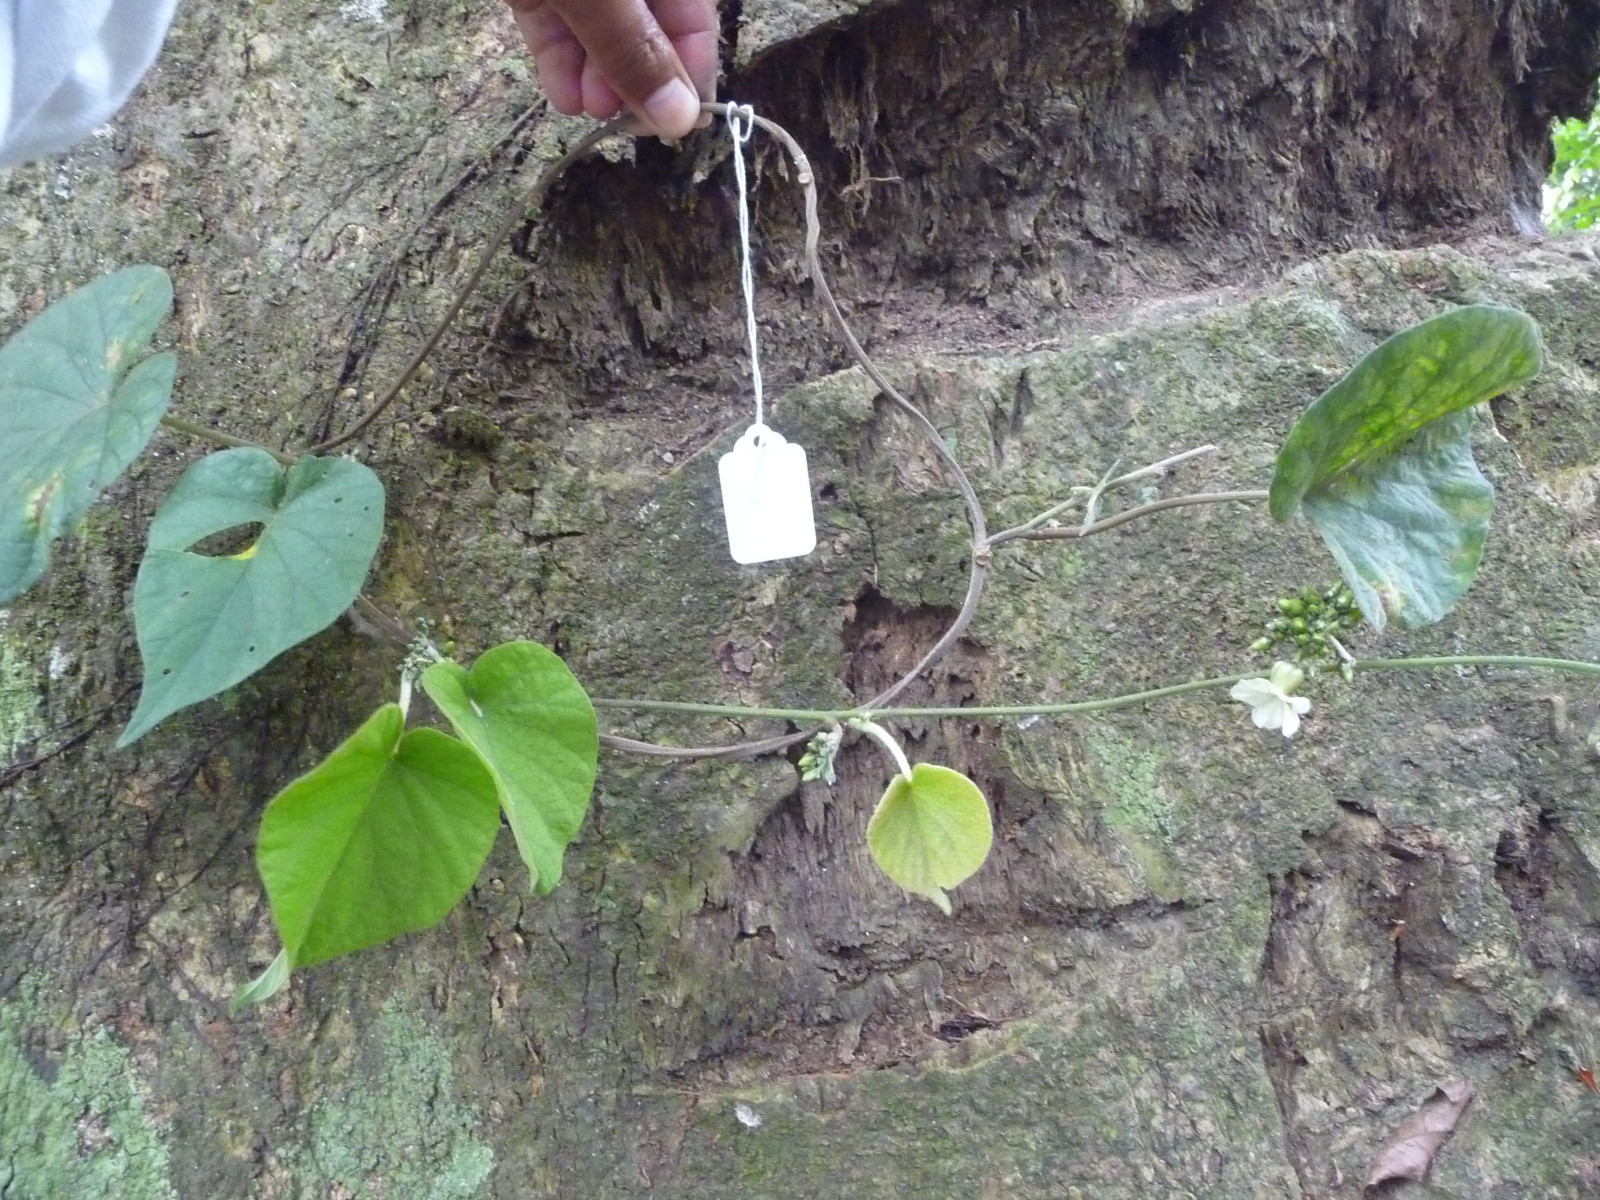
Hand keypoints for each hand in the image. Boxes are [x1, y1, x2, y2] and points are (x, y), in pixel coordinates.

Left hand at [505, 0, 717, 139]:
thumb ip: (634, 49)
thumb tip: (680, 118)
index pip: (696, 29)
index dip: (689, 81)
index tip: (671, 128)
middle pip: (652, 37)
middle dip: (634, 83)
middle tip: (616, 118)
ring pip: (601, 37)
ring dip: (597, 82)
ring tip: (584, 108)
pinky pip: (559, 28)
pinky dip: (561, 62)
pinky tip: (562, 97)